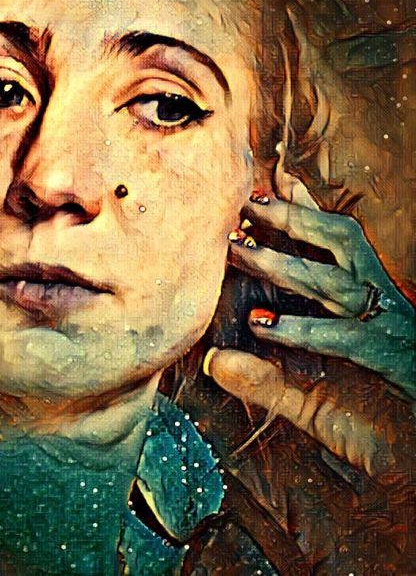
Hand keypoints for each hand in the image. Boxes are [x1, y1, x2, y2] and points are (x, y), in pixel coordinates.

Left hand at [205, 186, 415, 476]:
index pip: (336, 245)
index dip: (308, 209)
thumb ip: (266, 380)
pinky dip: (305, 329)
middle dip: (293, 218)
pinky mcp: (396, 363)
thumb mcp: (311, 403)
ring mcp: (391, 331)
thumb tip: (214, 361)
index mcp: (369, 307)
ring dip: (283, 265)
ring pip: (335, 283)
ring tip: (238, 250)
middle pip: (341, 242)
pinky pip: (349, 337)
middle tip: (246, 203)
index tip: (275, 178)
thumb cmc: (378, 432)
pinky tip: (265, 326)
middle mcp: (382, 308)